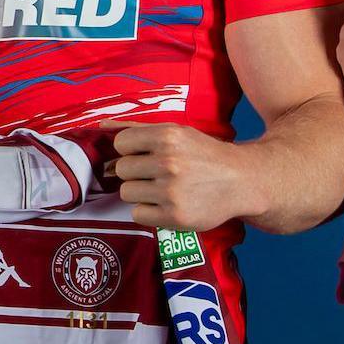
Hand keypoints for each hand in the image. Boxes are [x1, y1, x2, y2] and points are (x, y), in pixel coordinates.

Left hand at [110, 124, 259, 230]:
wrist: (242, 181)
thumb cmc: (204, 155)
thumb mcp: (176, 133)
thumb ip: (138, 129)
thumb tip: (101, 127)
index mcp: (168, 136)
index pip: (121, 143)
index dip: (130, 151)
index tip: (143, 155)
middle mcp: (169, 162)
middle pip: (122, 169)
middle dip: (135, 173)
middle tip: (156, 174)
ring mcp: (172, 191)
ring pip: (127, 192)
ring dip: (140, 193)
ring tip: (162, 189)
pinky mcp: (175, 216)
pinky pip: (138, 214)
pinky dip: (149, 211)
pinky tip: (166, 205)